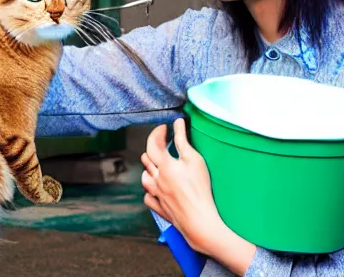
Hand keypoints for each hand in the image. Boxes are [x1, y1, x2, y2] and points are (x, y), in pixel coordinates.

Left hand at [140, 118, 222, 253]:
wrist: (198, 220)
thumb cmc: (198, 189)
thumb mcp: (193, 159)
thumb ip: (183, 140)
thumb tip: (177, 123)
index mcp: (164, 165)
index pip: (153, 143)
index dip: (157, 132)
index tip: (165, 127)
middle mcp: (156, 179)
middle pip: (147, 159)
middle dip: (153, 148)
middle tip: (164, 143)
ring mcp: (156, 194)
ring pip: (144, 178)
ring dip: (149, 168)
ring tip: (159, 165)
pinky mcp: (160, 208)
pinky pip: (148, 196)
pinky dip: (150, 189)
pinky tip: (156, 187)